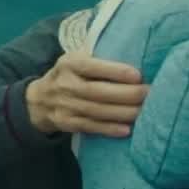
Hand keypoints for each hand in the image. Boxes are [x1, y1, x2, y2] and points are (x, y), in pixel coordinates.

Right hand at [25, 52, 148, 136]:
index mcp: (68, 64)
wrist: (38, 100)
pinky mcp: (66, 122)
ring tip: (145, 111)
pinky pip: (91, 126)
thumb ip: (97, 59)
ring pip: (97, 111)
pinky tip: (127, 129)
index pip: (91, 67)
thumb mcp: (75, 60)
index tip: (137, 75)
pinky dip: (109, 129)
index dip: (114, 71)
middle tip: (150, 94)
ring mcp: (64, 105)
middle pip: (97, 91)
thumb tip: (135, 60)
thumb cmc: (69, 76)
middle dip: (127, 94)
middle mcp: (64, 84)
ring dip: (123, 113)